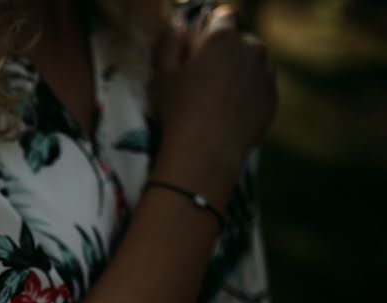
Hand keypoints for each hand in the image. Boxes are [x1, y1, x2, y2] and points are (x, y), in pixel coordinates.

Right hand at [152, 6, 277, 203]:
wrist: (206, 152)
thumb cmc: (179, 109)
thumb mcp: (162, 73)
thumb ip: (170, 41)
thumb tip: (179, 25)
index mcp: (223, 37)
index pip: (221, 17)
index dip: (207, 32)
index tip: (196, 51)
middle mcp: (252, 49)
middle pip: (240, 42)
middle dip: (225, 54)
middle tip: (204, 80)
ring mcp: (266, 75)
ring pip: (252, 66)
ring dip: (239, 74)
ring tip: (217, 100)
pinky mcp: (272, 100)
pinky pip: (260, 90)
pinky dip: (248, 96)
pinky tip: (229, 114)